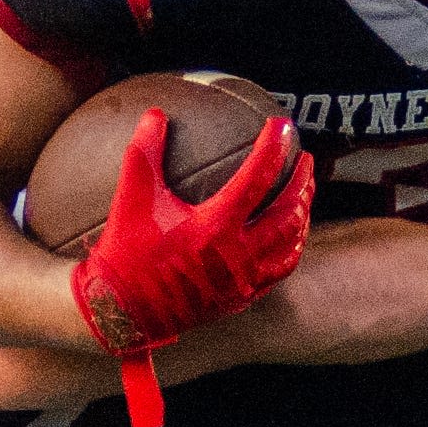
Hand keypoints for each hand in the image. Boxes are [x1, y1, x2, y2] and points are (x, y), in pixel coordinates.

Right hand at [73, 110, 310, 426]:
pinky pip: (279, 272)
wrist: (121, 312)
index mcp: (213, 226)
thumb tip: (154, 114)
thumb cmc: (124, 253)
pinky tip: (290, 236)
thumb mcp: (130, 198)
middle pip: (287, 212)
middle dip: (302, 181)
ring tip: (304, 193)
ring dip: (302, 214)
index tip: (282, 125)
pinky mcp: (238, 299)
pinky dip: (291, 248)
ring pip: (290, 244)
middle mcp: (235, 255)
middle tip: (306, 159)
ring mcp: (241, 281)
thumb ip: (143, 152)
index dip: (274, 146)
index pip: (258, 177)